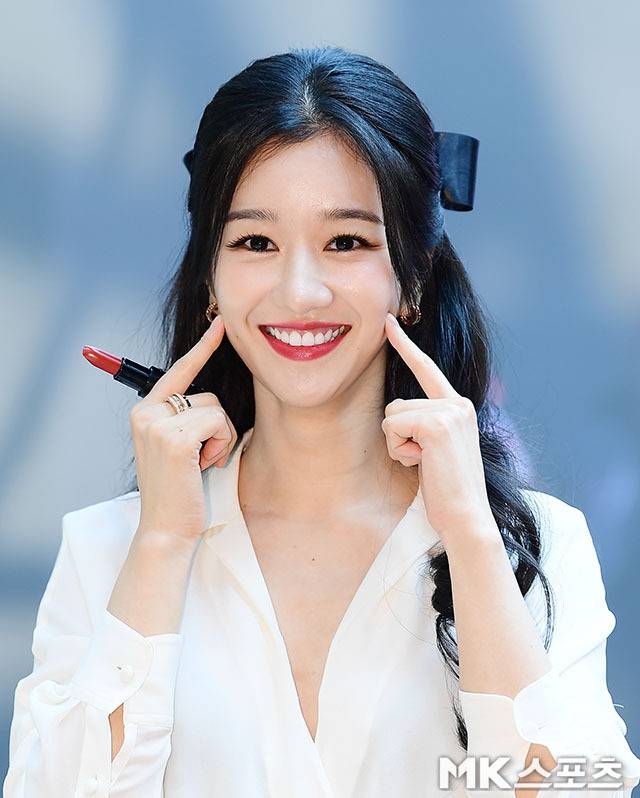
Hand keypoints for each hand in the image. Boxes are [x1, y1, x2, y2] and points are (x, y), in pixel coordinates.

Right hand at [128, 314, 237, 541]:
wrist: (167, 528)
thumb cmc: (180, 490)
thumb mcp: (178, 447)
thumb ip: (186, 419)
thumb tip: (211, 400)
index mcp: (145, 412)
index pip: (178, 371)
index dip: (202, 347)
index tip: (219, 324)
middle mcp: (146, 412)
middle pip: (206, 394)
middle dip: (218, 426)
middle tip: (201, 457)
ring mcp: (157, 424)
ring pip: (216, 408)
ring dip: (221, 437)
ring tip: (201, 463)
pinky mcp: (174, 438)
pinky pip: (219, 422)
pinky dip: (222, 444)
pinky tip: (203, 466)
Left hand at [382, 312, 497, 545]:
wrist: (466, 515)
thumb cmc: (448, 489)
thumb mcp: (438, 449)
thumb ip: (425, 425)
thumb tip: (397, 416)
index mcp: (457, 407)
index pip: (426, 368)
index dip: (405, 345)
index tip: (389, 322)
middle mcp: (456, 403)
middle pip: (396, 404)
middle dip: (398, 436)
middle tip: (424, 459)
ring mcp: (449, 411)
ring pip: (391, 416)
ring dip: (397, 444)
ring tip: (424, 462)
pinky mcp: (436, 424)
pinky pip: (392, 427)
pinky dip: (398, 449)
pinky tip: (422, 463)